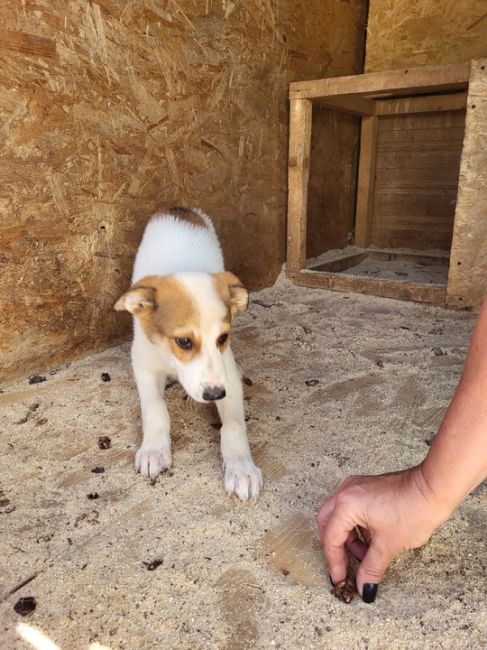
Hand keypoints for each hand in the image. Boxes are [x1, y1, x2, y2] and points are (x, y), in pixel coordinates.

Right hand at [317, 465, 451, 601]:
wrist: (433, 489)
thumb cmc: (413, 510)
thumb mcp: (389, 545)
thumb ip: (371, 568)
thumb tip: (363, 587)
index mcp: (346, 505)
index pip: (331, 538)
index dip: (335, 562)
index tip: (340, 578)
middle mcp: (346, 492)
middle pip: (327, 523)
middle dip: (335, 547)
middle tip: (344, 566)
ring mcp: (355, 487)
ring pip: (338, 515)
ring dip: (348, 537)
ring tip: (365, 554)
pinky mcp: (366, 487)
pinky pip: (350, 508)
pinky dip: (355, 526)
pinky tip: (371, 540)